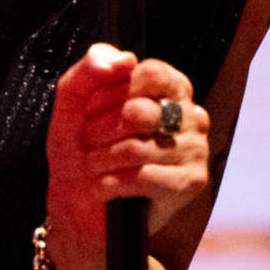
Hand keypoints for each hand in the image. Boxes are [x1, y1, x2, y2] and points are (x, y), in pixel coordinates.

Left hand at [43, 43, 210, 269]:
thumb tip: (123, 58)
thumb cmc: (82, 153)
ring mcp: (196, 148)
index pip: (150, 73)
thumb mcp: (73, 105)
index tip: (93, 111)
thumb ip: (89, 71)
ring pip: (139, 146)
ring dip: (101, 160)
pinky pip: (145, 175)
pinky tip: (103, 188)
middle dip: (100, 130)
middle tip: (89, 144)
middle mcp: (191, 114)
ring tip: (93, 168)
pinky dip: (112, 183)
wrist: (81, 210)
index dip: (111, 94)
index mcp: (169, 89)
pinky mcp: (191, 183)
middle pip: (141, 109)